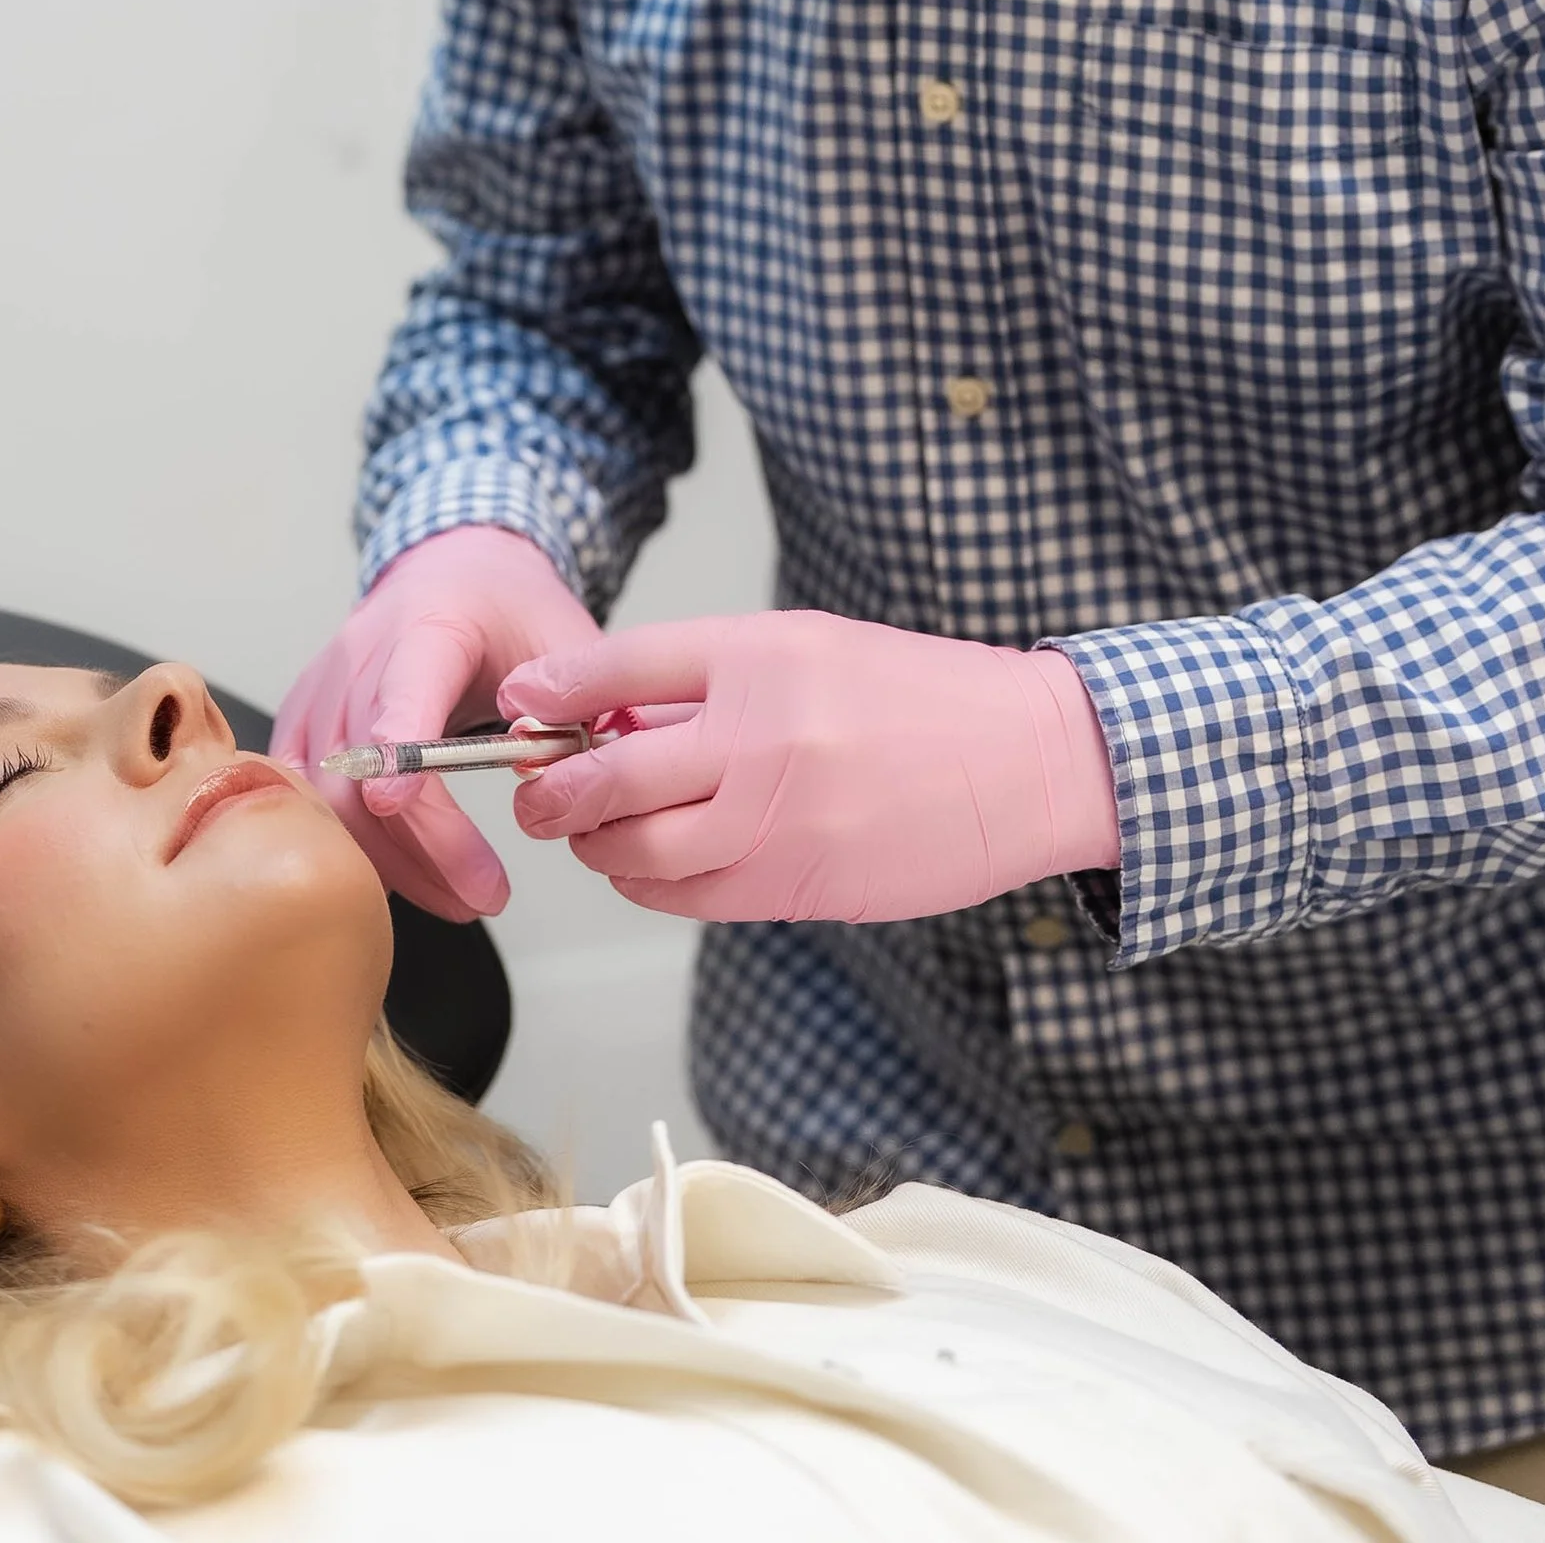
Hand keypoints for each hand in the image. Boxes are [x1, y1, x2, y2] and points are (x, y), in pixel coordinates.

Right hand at [271, 526, 596, 922]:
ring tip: (460, 897)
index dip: (396, 742)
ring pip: (326, 797)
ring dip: (391, 861)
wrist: (453, 571)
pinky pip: (306, 803)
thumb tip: (577, 777)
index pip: (402, 683)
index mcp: (428, 622)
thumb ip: (578, 703)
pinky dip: (352, 848)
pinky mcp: (303, 724)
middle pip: (360, 763)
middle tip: (485, 893)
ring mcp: (322, 690)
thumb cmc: (505, 606)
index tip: (395, 798)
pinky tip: (402, 877)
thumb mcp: (564, 636)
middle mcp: (361, 654)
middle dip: (420, 842)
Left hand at [501, 609, 1118, 923]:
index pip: (620, 665)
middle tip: (537, 787)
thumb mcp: (809, 646)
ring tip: (594, 830)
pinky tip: (649, 865)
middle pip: (610, 774)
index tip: (519, 704)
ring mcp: (780, 820)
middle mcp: (763, 736)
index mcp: (764, 656)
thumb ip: (710, 678)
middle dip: (555, 788)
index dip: (553, 689)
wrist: (1026, 762)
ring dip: (598, 846)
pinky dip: (651, 884)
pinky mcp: (799, 885)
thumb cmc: (918, 696)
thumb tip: (609, 712)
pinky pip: (690, 897)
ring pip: (639, 852)